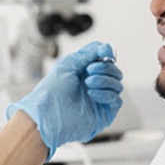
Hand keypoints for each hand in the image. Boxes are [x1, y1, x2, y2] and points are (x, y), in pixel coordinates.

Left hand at [6, 41, 122, 159]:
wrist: (47, 114)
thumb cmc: (52, 90)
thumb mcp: (69, 63)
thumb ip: (89, 53)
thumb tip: (107, 49)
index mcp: (85, 72)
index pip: (104, 59)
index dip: (106, 53)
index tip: (105, 52)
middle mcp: (94, 84)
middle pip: (114, 70)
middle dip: (105, 67)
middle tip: (90, 70)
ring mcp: (100, 99)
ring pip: (117, 84)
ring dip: (104, 80)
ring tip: (88, 83)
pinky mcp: (104, 113)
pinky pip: (116, 99)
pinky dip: (106, 93)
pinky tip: (92, 94)